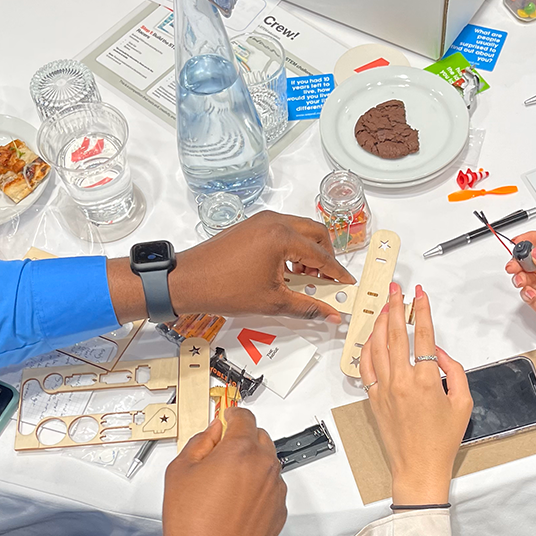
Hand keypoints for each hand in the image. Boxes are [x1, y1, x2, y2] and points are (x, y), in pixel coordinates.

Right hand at [151, 409, 286, 535]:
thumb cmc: (189, 520)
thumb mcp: (180, 471)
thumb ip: (200, 441)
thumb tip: (215, 429)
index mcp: (241, 450)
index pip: (245, 416)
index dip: (231, 416)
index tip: (224, 421)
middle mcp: (265, 466)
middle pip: (260, 437)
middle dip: (242, 440)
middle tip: (219, 458)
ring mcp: (277, 490)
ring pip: (267, 464)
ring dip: (251, 465)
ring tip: (225, 488)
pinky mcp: (280, 512)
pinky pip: (271, 489)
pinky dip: (257, 490)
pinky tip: (235, 507)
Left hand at [170, 211, 354, 321]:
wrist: (189, 281)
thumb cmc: (225, 289)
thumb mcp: (273, 303)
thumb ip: (307, 306)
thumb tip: (330, 315)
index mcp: (282, 237)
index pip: (322, 254)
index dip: (337, 271)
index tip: (346, 283)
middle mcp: (274, 221)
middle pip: (316, 233)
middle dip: (326, 256)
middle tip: (327, 279)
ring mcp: (261, 220)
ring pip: (299, 229)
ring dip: (309, 250)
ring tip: (305, 277)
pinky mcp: (251, 225)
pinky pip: (282, 230)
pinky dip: (292, 246)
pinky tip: (287, 269)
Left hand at [360, 283, 471, 504]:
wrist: (418, 467)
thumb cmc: (441, 440)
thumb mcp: (463, 402)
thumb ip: (454, 371)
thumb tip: (437, 352)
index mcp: (426, 381)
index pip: (422, 335)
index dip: (421, 310)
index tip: (420, 294)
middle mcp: (401, 381)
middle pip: (395, 334)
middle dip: (396, 307)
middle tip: (396, 290)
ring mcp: (384, 390)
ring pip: (377, 347)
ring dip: (380, 323)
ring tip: (384, 306)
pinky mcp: (373, 399)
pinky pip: (365, 367)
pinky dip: (367, 349)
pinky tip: (371, 337)